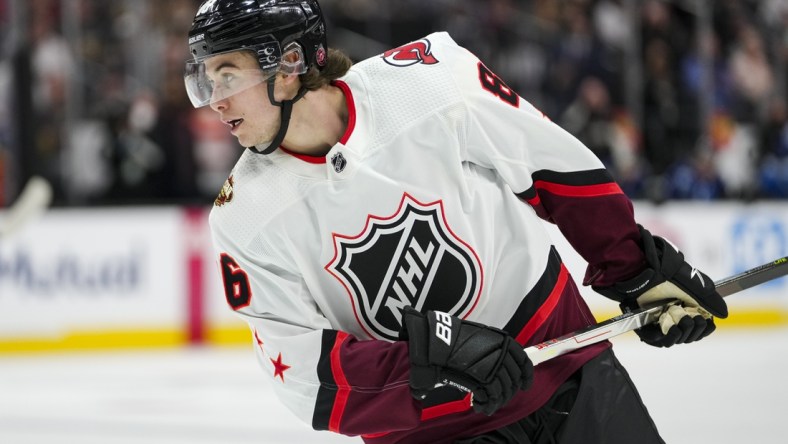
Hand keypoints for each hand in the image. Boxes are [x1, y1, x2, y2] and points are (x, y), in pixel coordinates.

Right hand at [399, 306, 532, 414]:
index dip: (526, 376)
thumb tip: (496, 364)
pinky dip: (488, 405)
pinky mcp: (484, 379)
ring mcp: (494, 366)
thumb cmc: (452, 338)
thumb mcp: (478, 338)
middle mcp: (502, 354)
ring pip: (504, 390)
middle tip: (497, 397)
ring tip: (486, 404)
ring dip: (496, 400)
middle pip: (513, 380)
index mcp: (503, 342)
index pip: (524, 362)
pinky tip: (480, 406)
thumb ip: (491, 350)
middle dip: (507, 392)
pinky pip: (493, 397)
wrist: (438, 341)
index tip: (524, 385)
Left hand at [593, 225, 727, 347]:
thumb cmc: (670, 277)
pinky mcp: (645, 326)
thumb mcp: (696, 289)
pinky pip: (657, 341)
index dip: (704, 329)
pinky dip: (669, 338)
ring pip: (675, 339)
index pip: (697, 329)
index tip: (709, 323)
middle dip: (695, 330)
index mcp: (682, 309)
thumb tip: (725, 314)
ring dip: (684, 334)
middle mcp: (670, 317)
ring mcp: (658, 322)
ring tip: (685, 321)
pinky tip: (674, 329)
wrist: (648, 272)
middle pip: (688, 336)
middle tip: (695, 319)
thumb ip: (711, 301)